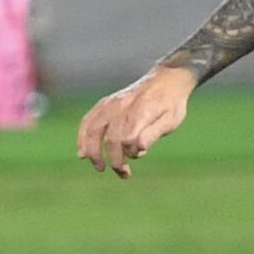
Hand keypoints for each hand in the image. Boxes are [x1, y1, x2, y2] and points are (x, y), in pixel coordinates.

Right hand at [76, 67, 196, 176]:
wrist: (166, 80)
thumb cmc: (171, 104)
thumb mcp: (171, 120)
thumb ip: (153, 133)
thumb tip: (139, 149)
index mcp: (140, 111)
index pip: (127, 138)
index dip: (130, 153)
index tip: (139, 155)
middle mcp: (121, 106)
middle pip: (110, 138)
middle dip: (114, 159)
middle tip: (123, 173)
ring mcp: (110, 104)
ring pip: (93, 130)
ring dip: (93, 151)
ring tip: (100, 168)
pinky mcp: (105, 104)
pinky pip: (88, 121)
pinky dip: (83, 138)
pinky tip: (82, 153)